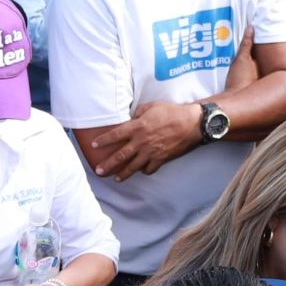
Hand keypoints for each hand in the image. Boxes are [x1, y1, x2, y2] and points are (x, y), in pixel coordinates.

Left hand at [83, 98, 204, 177]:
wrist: (191, 123)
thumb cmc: (172, 112)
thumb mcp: (152, 106)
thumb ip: (139, 112)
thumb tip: (132, 118)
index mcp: (138, 127)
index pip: (115, 135)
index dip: (103, 140)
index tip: (94, 145)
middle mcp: (141, 141)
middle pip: (120, 156)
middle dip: (107, 164)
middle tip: (99, 170)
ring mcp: (151, 152)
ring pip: (133, 167)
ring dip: (123, 174)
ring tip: (116, 178)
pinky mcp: (161, 159)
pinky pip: (149, 169)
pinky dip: (144, 171)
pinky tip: (141, 170)